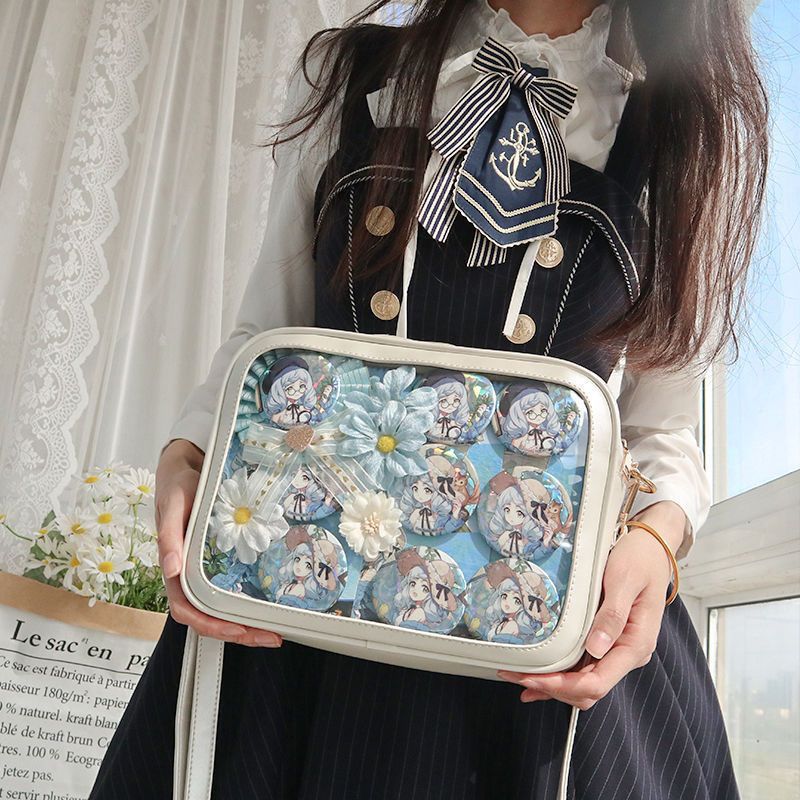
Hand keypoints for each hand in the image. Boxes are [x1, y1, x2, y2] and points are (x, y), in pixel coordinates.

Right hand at [155, 439, 282, 648]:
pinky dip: (247, 603)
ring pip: (219, 609)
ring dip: (244, 624)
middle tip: (271, 637)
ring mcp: (202, 571)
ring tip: (274, 630)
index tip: (237, 629)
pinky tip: (267, 605)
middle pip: (208, 617)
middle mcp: (187, 575)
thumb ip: (169, 538)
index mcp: (173, 568)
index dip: (210, 625)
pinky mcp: (217, 561)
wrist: (185, 468)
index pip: (186, 610)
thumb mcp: (172, 507)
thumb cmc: (176, 487)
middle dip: (238, 632)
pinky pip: (229, 589)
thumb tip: (171, 570)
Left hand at [498, 501, 684, 707]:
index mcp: (635, 645)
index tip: (533, 678)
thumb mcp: (625, 581)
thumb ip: (613, 615)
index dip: (563, 685)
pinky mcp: (604, 641)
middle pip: (586, 689)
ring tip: (516, 677)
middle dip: (550, 687)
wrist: (651, 548)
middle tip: (514, 675)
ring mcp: (615, 649)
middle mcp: (626, 654)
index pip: (597, 682)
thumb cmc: (640, 560)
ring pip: (582, 683)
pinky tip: (535, 679)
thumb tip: (596, 648)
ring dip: (551, 684)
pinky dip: (558, 676)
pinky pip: (581, 667)